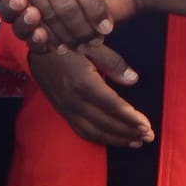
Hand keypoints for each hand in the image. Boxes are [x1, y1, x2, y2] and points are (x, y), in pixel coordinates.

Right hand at [28, 40, 153, 146]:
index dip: (130, 117)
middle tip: (148, 136)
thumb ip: (113, 63)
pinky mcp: (62, 112)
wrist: (37, 49)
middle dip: (128, 131)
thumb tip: (133, 80)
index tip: (147, 125)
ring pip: (94, 131)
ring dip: (116, 139)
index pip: (111, 105)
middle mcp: (73, 100)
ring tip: (136, 142)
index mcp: (83, 82)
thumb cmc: (68, 44)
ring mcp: (66, 108)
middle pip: (105, 122)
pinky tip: (114, 139)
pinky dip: (100, 139)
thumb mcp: (92, 46)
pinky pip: (82, 131)